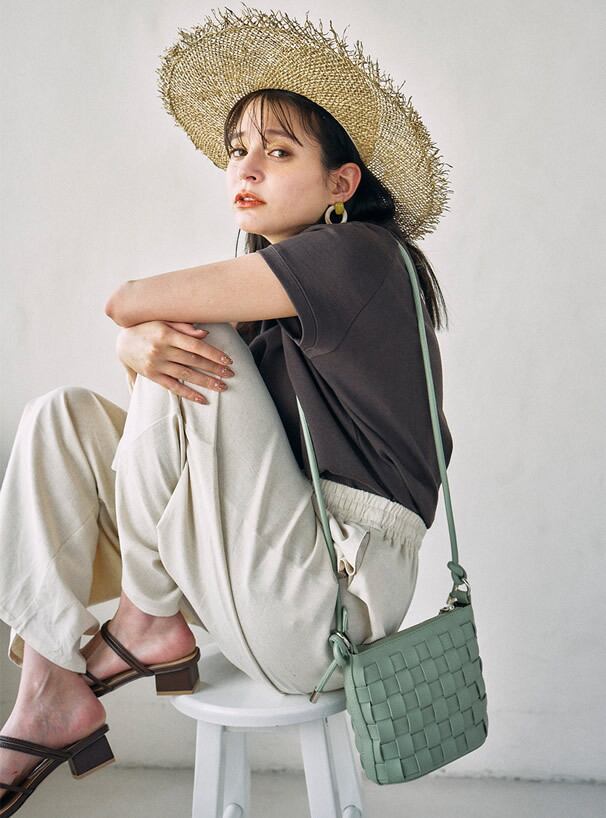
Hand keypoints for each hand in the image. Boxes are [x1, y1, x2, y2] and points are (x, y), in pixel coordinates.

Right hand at [116, 320, 234, 403]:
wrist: (122, 342)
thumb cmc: (148, 328)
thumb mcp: (164, 321)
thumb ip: (184, 327)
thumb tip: (206, 334)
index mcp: (166, 334)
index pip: (195, 346)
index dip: (213, 353)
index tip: (228, 361)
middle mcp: (161, 350)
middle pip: (193, 361)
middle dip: (214, 369)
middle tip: (231, 375)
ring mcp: (156, 364)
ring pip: (186, 375)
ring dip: (206, 382)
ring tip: (222, 387)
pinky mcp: (152, 376)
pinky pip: (172, 387)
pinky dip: (188, 394)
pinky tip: (202, 399)